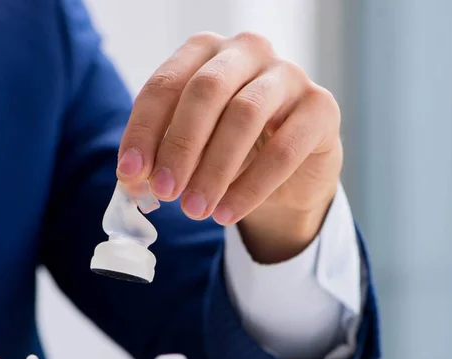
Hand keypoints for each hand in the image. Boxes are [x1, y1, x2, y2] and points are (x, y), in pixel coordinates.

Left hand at [117, 31, 341, 262]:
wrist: (290, 170)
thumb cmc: (231, 151)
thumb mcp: (190, 154)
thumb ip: (160, 161)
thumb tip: (133, 182)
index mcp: (204, 53)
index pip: (165, 84)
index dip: (143, 131)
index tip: (130, 173)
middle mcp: (246, 51)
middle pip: (205, 90)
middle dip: (179, 146)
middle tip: (164, 193)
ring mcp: (288, 75)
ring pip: (244, 115)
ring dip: (214, 169)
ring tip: (194, 210)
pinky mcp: (320, 108)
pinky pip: (284, 148)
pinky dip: (251, 187)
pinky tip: (227, 213)